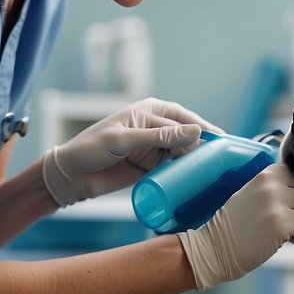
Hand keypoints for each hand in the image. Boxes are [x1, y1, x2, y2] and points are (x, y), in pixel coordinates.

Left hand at [41, 97, 216, 206]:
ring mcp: (154, 147)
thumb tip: (195, 132)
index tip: (224, 143)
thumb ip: (158, 137)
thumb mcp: (123, 141)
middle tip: (220, 165)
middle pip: (188, 136)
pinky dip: (184, 175)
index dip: (205, 130)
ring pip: (183, 153)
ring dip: (195, 163)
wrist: (70, 176)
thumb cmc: (90, 150)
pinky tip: (196, 183)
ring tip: (212, 176)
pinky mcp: (150, 166)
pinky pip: (173, 169)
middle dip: (203, 149)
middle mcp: (155, 126)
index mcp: (150, 110)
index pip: (185, 119)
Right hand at [177, 164, 293, 290]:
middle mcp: (271, 183)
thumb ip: (278, 189)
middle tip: (290, 224)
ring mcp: (276, 202)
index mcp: (266, 174)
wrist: (214, 248)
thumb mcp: (254, 195)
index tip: (291, 209)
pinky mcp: (280, 223)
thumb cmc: (236, 226)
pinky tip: (286, 241)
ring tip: (287, 232)